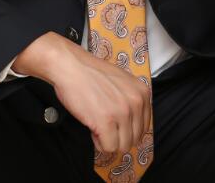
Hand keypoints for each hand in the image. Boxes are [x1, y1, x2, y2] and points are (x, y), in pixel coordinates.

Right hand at [13, 32, 150, 155]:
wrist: (70, 66)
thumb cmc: (90, 73)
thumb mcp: (122, 81)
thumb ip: (131, 99)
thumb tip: (132, 124)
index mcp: (142, 93)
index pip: (144, 127)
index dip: (127, 129)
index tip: (115, 124)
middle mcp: (136, 103)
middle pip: (134, 139)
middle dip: (118, 136)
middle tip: (104, 125)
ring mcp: (122, 113)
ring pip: (123, 146)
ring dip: (109, 141)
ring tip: (98, 125)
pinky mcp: (106, 122)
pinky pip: (108, 147)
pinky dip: (99, 143)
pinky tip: (92, 128)